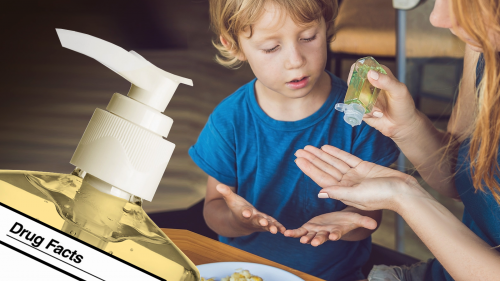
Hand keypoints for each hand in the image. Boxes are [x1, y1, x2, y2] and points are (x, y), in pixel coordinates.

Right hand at [216, 184, 285, 234]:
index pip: (243, 213)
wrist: (239, 223)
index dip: (245, 212)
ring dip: (271, 227)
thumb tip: (218, 185)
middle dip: (260, 222)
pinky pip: (273, 225)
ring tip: (275, 231)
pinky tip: (284, 230)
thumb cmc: (236, 209)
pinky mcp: (267, 223)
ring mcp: (259, 223)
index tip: (246, 213)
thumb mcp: (231, 200)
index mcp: (243, 213)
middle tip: (264, 223)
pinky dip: (278, 227)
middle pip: (256, 221)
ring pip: (266, 226)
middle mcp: (251, 220)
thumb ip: (226, 193)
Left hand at [284, 211, 376, 245]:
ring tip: (301, 240)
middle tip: (316, 243)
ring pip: (310, 236)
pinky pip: (300, 231)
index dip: (335, 235)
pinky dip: (293, 233)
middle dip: (319, 240)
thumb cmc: (348, 220)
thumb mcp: (357, 218)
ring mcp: (317, 231)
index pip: (337, 233)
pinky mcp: (309, 227)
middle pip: (322, 237)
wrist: (339, 220)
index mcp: (337, 231)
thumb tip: (374, 224)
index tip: (334, 236)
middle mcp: (326, 233)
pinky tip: (286, 233)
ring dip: (306, 238)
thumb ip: (364, 221)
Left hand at [295, 145, 418, 211]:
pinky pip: (346, 158)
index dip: (310, 169)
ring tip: (309, 147)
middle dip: (312, 159)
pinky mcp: (364, 167)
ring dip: (321, 154)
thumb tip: (319, 193)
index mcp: (344, 192)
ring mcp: (355, 175)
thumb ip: (339, 193)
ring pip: (334, 162)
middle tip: (298, 150)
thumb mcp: (358, 196)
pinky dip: (336, 152)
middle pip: (325, 168)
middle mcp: (347, 183)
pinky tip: (325, 147)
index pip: (322, 178)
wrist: (404, 191)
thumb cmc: (382, 196)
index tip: (298, 160)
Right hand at [347, 63, 419, 140]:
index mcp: (379, 74)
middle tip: (369, 100)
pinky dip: (366, 114)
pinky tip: (377, 115)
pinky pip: (355, 109)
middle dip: (359, 92)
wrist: (402, 125)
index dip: (357, 71)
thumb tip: (370, 73)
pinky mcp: (361, 108)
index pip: (362, 67)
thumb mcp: (399, 91)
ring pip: (353, 97)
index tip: (359, 81)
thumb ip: (386, 81)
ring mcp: (364, 97)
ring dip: (365, 106)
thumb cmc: (404, 106)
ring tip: (379, 111)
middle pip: (353, 82)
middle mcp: (369, 84)